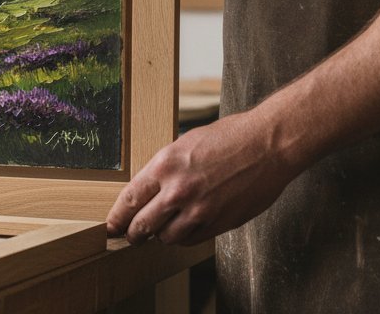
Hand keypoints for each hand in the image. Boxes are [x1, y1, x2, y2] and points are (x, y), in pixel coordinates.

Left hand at [105, 110, 306, 245]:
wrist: (268, 145)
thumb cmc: (228, 138)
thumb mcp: (184, 145)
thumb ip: (164, 170)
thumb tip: (147, 192)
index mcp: (165, 165)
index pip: (130, 200)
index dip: (117, 217)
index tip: (111, 226)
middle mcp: (179, 190)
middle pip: (143, 225)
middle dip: (133, 234)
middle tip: (131, 237)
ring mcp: (200, 210)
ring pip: (167, 238)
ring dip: (161, 236)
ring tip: (162, 230)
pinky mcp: (220, 223)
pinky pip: (191, 240)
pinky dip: (184, 238)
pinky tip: (184, 229)